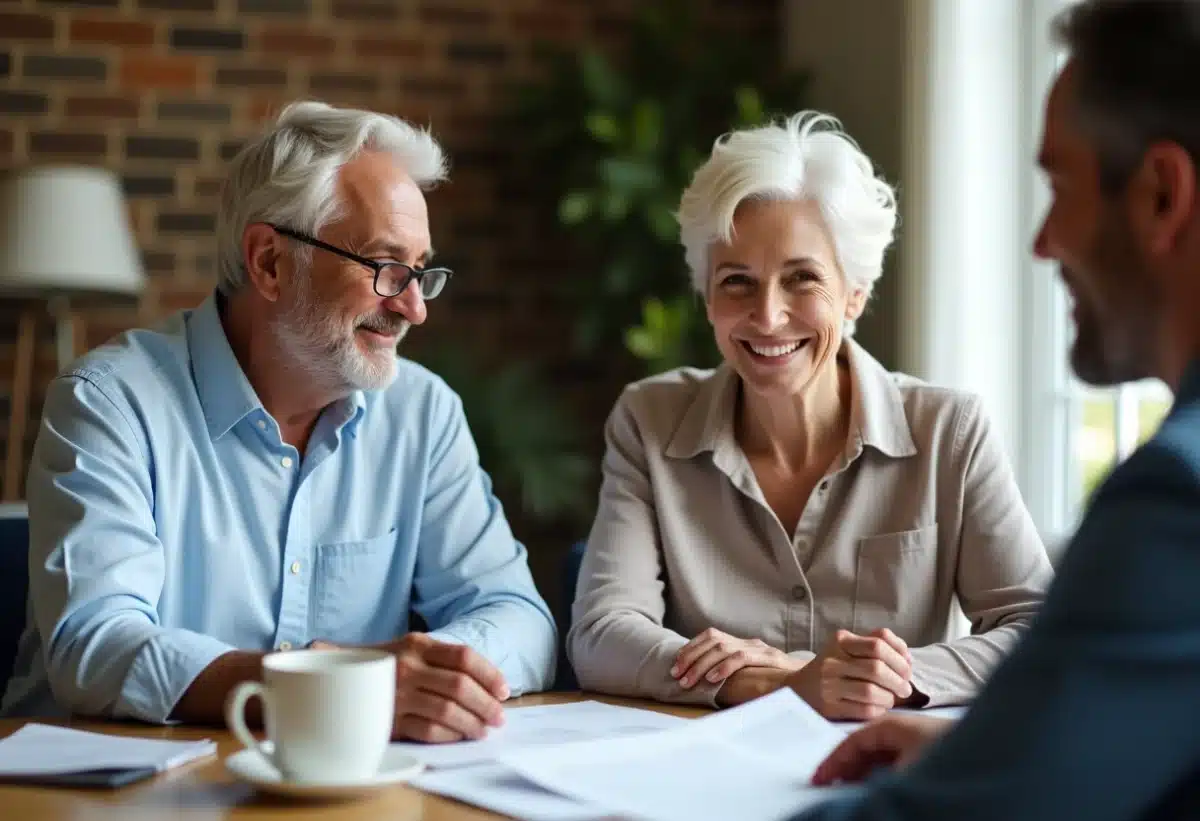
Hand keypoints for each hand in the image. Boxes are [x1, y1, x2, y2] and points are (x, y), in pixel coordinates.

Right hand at [315, 635, 509, 742]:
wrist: (334, 677)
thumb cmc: (385, 665)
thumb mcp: (411, 648)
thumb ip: (443, 659)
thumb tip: (488, 682)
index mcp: (417, 644)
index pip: (464, 657)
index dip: (490, 674)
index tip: (504, 690)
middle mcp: (408, 666)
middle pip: (461, 685)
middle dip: (486, 704)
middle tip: (499, 717)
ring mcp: (397, 694)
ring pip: (448, 711)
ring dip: (473, 723)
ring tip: (484, 730)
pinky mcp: (388, 720)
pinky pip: (429, 731)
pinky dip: (450, 735)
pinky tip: (459, 736)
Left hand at [672, 628, 801, 688]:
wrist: (814, 683)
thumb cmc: (779, 684)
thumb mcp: (752, 677)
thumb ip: (733, 675)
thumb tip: (701, 683)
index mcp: (743, 643)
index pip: (710, 635)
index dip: (691, 648)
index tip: (676, 665)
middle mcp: (750, 642)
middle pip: (712, 640)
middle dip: (690, 657)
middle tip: (676, 675)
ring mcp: (761, 648)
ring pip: (723, 647)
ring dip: (701, 664)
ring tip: (689, 681)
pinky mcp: (770, 659)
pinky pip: (742, 657)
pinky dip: (724, 667)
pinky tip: (712, 679)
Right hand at [784, 628, 913, 719]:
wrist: (799, 687)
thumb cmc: (834, 666)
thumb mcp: (849, 646)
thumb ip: (877, 645)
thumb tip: (907, 658)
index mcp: (841, 640)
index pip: (878, 643)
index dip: (899, 657)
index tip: (906, 668)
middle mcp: (832, 660)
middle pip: (877, 668)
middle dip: (899, 680)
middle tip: (905, 689)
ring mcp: (829, 684)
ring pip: (871, 691)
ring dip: (890, 697)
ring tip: (892, 698)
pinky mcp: (829, 706)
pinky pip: (864, 710)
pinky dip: (879, 710)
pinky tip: (879, 707)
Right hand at [811, 714, 950, 784]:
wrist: (998, 758)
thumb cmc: (952, 759)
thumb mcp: (905, 774)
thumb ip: (873, 782)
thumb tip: (851, 796)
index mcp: (893, 725)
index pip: (852, 741)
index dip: (832, 763)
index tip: (817, 781)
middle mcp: (903, 730)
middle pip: (865, 749)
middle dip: (846, 770)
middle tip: (827, 790)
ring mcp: (917, 742)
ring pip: (880, 759)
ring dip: (862, 777)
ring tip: (847, 794)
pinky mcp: (930, 755)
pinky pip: (895, 765)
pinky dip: (881, 778)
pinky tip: (875, 791)